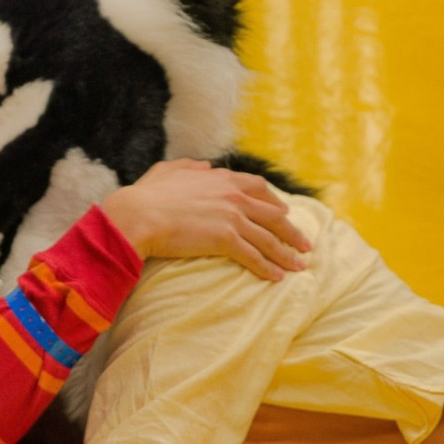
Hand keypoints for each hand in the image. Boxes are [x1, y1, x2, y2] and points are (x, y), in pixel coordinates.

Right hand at [101, 160, 311, 279]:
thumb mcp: (168, 170)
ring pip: (268, 238)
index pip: (259, 188)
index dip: (275, 202)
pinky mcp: (225, 239)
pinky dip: (267, 267)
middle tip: (305, 244)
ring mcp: (231, 217)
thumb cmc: (146, 195)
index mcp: (221, 179)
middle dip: (292, 231)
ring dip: (287, 254)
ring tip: (299, 266)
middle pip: (273, 215)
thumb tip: (204, 165)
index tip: (285, 213)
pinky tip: (277, 277)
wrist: (138, 215)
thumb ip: (189, 166)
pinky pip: (253, 256)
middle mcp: (233, 196)